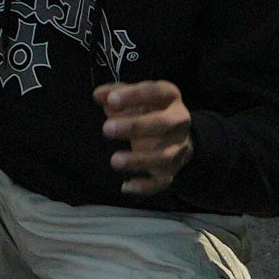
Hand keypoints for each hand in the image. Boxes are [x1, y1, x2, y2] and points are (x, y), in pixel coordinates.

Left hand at [98, 79, 194, 197]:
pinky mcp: (172, 170)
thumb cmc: (148, 110)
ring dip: (139, 160)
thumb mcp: (134, 96)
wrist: (176, 135)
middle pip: (163, 124)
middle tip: (106, 129)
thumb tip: (99, 95)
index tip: (111, 101)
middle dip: (135, 127)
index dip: (134, 96)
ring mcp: (177, 147)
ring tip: (115, 160)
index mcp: (170, 97)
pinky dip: (145, 186)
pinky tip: (126, 186)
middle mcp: (179, 121)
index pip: (155, 92)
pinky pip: (162, 182)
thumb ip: (115, 93)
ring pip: (164, 156)